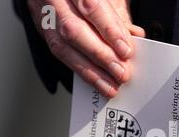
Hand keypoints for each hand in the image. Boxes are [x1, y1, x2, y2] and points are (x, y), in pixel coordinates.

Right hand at [28, 0, 144, 96]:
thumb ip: (119, 15)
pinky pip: (59, 54)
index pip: (91, 6)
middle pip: (74, 30)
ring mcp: (44, 15)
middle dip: (101, 56)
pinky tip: (96, 81)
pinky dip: (81, 70)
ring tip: (110, 85)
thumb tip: (134, 36)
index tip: (125, 50)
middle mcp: (54, 0)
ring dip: (90, 71)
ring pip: (62, 46)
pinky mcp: (43, 31)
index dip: (110, 30)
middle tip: (121, 72)